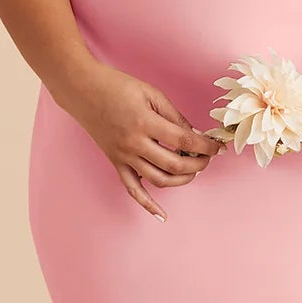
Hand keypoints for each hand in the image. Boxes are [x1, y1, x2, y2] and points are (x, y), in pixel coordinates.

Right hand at [65, 63, 222, 220]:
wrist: (83, 91)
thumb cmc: (118, 86)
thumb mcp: (152, 94)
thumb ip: (175, 117)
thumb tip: (196, 136)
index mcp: (145, 123)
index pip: (185, 142)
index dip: (206, 147)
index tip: (218, 147)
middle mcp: (134, 144)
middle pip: (175, 166)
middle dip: (198, 165)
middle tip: (208, 158)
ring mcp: (124, 157)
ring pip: (159, 180)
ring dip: (182, 180)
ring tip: (193, 171)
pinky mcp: (116, 163)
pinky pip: (133, 189)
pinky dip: (147, 205)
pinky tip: (162, 216)